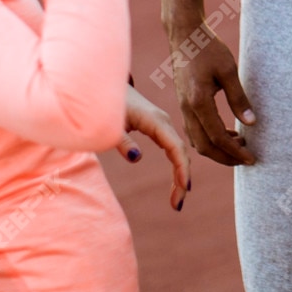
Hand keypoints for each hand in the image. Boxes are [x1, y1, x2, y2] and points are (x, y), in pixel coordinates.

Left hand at [119, 85, 191, 209]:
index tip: (184, 189)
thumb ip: (122, 140)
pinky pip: (173, 149)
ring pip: (179, 152)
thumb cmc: (108, 104)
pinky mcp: (159, 128)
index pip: (176, 148)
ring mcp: (163, 125)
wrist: (107, 86)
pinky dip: (176, 166)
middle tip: (177, 205)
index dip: (182, 169)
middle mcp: (164, 123)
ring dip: (180, 175)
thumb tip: (136, 158)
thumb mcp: (113, 124)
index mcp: (156, 122)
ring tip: (176, 200)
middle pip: (181, 153)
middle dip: (182, 179)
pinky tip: (176, 182)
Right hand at [169, 25, 256, 166]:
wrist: (185, 34)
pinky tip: (227, 132)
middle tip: (247, 159)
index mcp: (198, 102)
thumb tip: (251, 123)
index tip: (251, 158)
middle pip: (204, 146)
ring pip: (197, 141)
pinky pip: (194, 130)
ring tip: (240, 145)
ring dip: (217, 150)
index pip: (217, 137)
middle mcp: (187, 109)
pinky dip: (210, 139)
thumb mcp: (228, 70)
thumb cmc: (208, 48)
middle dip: (225, 158)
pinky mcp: (183, 104)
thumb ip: (239, 98)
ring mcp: (183, 107)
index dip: (235, 152)